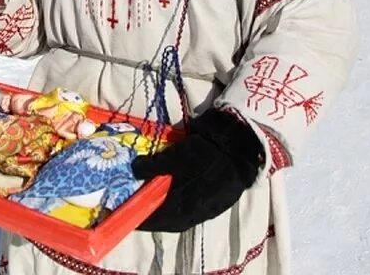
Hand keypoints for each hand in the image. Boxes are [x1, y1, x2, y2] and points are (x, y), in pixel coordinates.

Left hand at [131, 109, 264, 232]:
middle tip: (143, 210)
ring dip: (170, 214)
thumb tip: (135, 170)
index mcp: (187, 205)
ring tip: (158, 203)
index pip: (161, 219)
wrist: (238, 148)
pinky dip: (183, 207)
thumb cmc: (204, 152)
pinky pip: (196, 211)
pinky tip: (178, 197)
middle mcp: (199, 213)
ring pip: (185, 217)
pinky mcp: (219, 202)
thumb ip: (153, 166)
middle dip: (157, 218)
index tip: (131, 216)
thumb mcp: (174, 155)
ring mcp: (212, 209)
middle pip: (173, 222)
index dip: (145, 220)